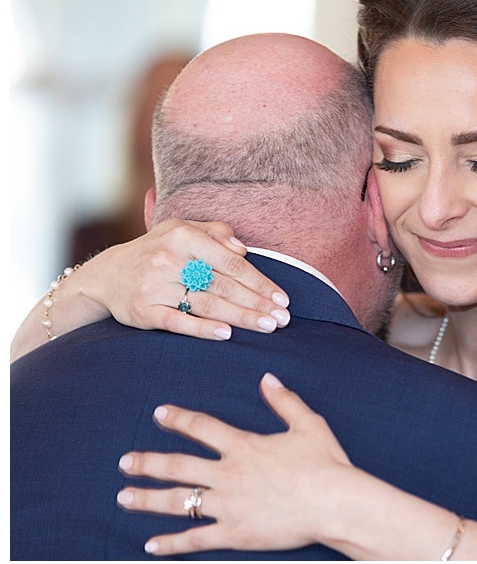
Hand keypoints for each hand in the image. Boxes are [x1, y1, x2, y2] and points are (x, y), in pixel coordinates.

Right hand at [89, 219, 290, 340]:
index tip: (282, 298)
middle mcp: (168, 259)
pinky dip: (202, 329)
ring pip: (206, 304)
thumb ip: (216, 232)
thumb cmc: (158, 250)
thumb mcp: (182, 229)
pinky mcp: (143, 311)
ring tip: (267, 327)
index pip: (231, 262)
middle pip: (223, 285)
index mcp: (183, 236)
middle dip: (257, 303)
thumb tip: (242, 248)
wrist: (106, 275)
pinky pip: (178, 322)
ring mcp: (154, 286)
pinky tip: (226, 334)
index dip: (259, 282)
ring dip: (241, 317)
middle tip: (283, 319)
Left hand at [117, 373, 354, 554]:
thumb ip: (284, 401)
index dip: (178, 418)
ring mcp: (228, 505)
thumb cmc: (326, 463)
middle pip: (177, 465)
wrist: (335, 503)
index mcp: (244, 446)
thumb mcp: (308, 424)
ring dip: (147, 499)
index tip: (159, 413)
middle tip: (125, 462)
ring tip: (124, 497)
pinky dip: (171, 544)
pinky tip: (150, 546)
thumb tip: (266, 378)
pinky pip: (195, 539)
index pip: (201, 427)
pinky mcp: (234, 533)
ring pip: (178, 502)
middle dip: (147, 463)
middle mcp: (228, 474)